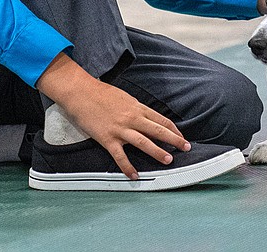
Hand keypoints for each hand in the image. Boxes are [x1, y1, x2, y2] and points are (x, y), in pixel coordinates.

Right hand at [36, 53, 189, 179]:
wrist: (80, 92)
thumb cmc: (100, 93)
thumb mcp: (124, 97)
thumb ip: (135, 108)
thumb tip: (145, 117)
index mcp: (137, 107)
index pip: (161, 119)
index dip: (173, 129)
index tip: (181, 136)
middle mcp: (132, 118)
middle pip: (157, 130)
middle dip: (174, 140)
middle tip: (186, 147)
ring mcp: (120, 129)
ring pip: (143, 142)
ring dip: (157, 152)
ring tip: (168, 160)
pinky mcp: (107, 138)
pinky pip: (120, 155)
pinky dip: (127, 167)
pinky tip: (134, 175)